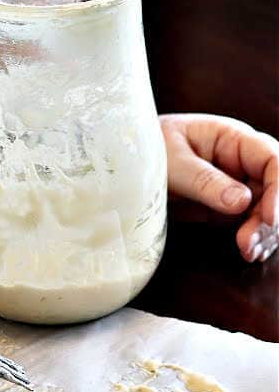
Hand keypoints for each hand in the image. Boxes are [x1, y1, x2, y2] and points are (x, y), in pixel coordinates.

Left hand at [161, 114, 277, 261]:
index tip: (268, 217)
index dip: (278, 189)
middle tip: (247, 243)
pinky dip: (254, 239)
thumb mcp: (172, 163)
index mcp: (233, 139)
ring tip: (247, 252)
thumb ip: (204, 181)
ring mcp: (238, 186)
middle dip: (269, 219)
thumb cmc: (149, 151)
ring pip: (267, 210)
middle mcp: (242, 162)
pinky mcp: (227, 209)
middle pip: (274, 189)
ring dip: (264, 233)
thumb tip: (241, 202)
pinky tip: (249, 253)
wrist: (127, 166)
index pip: (272, 159)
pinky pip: (251, 224)